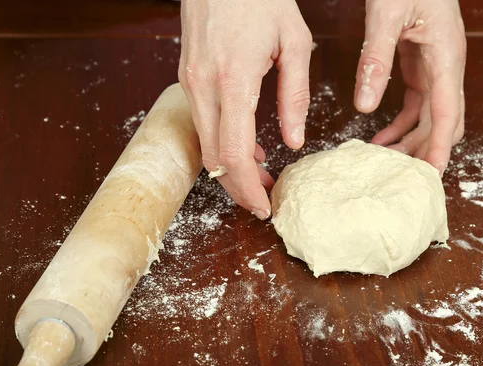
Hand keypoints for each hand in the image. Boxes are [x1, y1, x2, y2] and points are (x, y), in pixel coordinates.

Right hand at [178, 0, 312, 218]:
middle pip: (215, 158)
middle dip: (238, 186)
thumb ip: (295, 96)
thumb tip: (293, 141)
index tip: (265, 205)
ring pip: (206, 145)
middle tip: (264, 199)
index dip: (248, 187)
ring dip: (230, 167)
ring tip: (261, 174)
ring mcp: (190, 83)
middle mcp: (203, 87)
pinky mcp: (188, 79)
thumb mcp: (294, 42)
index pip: (234, 153)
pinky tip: (247, 147)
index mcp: (233, 80)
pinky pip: (203, 124)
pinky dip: (222, 144)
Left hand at [355, 0, 465, 175]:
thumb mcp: (387, 14)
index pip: (448, 113)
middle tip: (401, 177)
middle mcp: (446, 67)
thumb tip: (364, 106)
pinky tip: (380, 140)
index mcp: (446, 57)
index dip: (439, 147)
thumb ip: (376, 59)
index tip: (431, 174)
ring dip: (412, 142)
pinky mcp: (421, 67)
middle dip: (426, 151)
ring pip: (431, 118)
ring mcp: (435, 68)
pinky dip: (400, 126)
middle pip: (444, 122)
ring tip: (385, 164)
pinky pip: (416, 106)